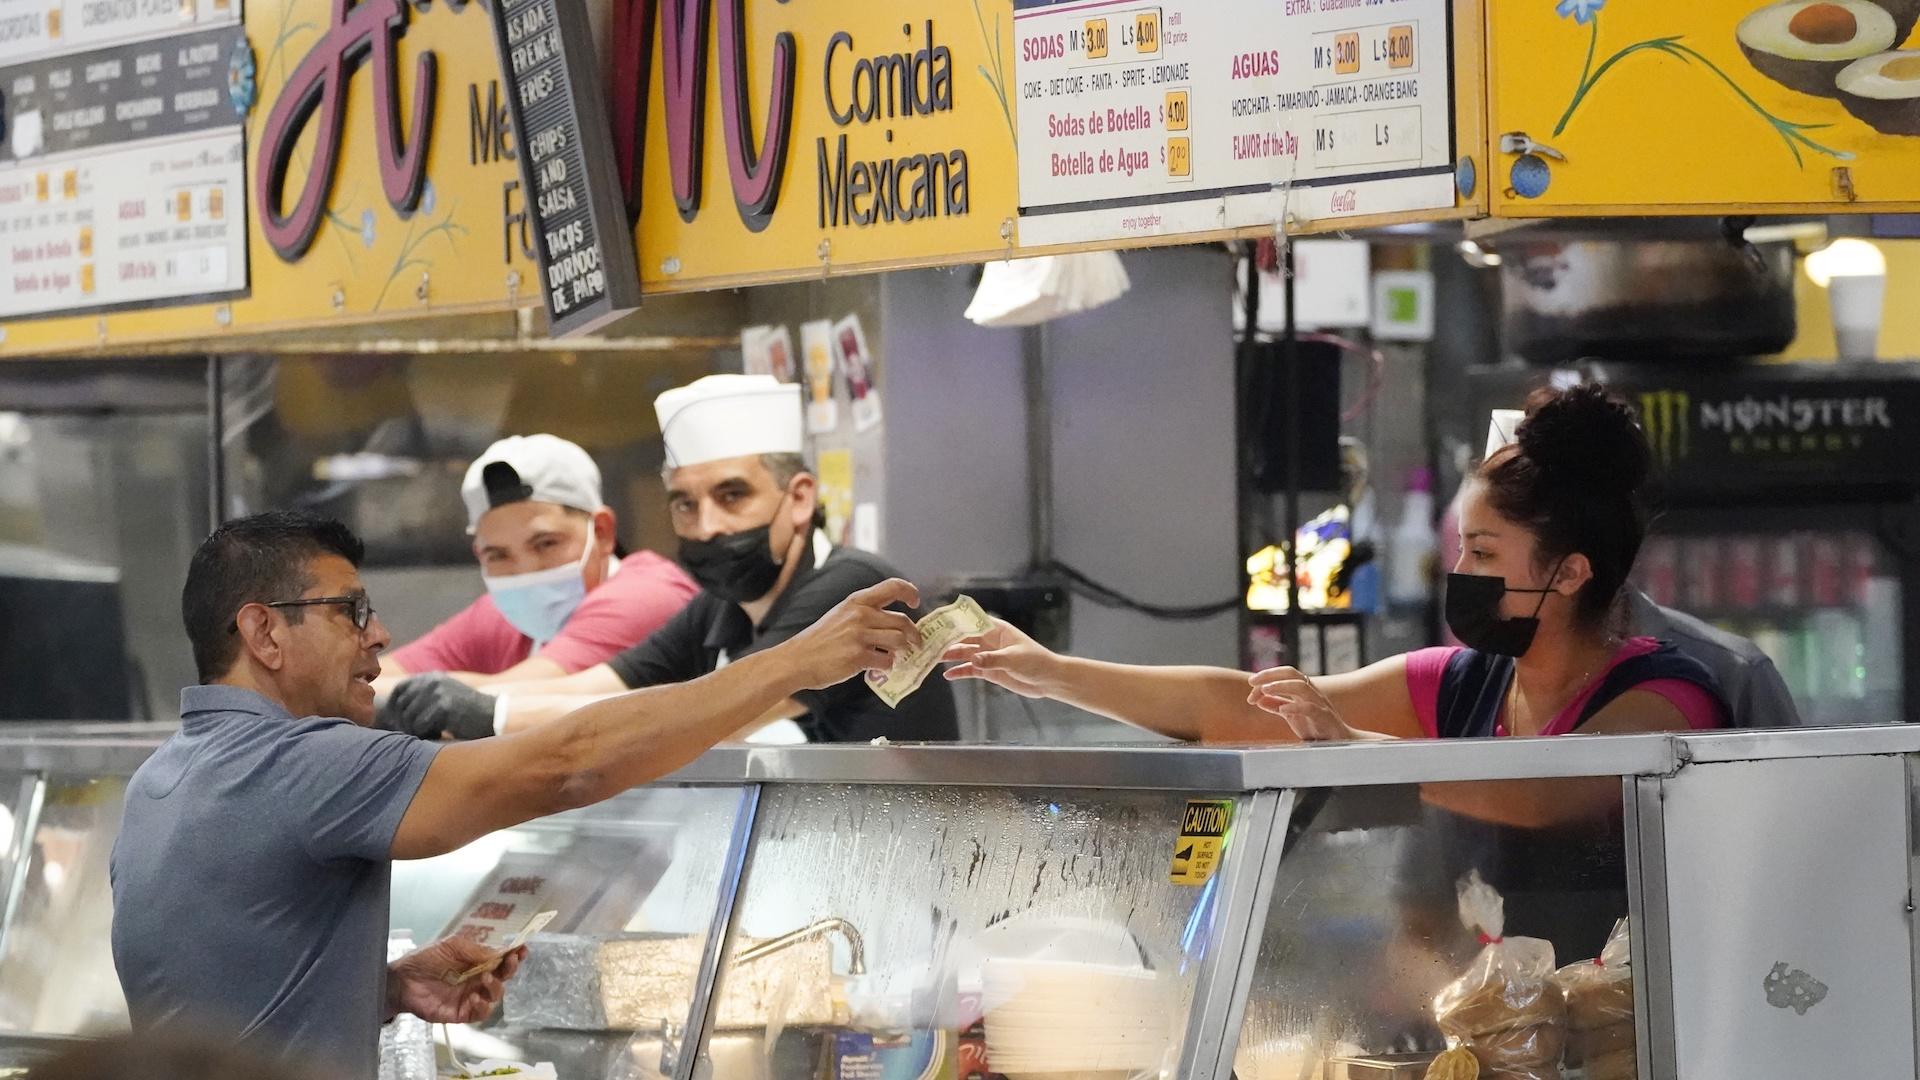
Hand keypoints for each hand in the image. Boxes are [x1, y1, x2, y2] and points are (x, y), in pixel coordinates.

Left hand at [383, 674, 495, 740]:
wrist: (493, 716)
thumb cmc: (467, 712)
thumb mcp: (444, 696)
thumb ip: (423, 696)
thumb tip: (393, 711)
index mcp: (431, 676)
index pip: (400, 689)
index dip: (394, 707)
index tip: (398, 722)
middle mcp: (433, 681)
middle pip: (402, 705)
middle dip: (405, 723)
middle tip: (418, 734)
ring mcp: (438, 692)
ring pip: (409, 718)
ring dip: (417, 731)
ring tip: (432, 733)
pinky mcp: (444, 706)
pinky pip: (420, 726)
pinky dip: (426, 735)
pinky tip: (438, 734)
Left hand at [386, 936, 526, 1023]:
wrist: (403, 979)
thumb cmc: (427, 959)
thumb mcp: (453, 946)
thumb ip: (476, 950)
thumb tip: (499, 953)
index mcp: (478, 962)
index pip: (501, 959)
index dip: (514, 955)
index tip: (522, 950)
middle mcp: (478, 979)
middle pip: (504, 978)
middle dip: (510, 969)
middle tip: (509, 962)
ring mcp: (471, 997)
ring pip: (495, 996)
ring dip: (496, 987)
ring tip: (485, 979)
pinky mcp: (461, 1013)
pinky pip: (480, 1013)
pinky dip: (482, 1006)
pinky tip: (474, 997)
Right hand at [780, 579, 922, 689]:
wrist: (797, 660)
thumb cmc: (819, 640)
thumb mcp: (840, 615)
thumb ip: (865, 614)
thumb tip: (894, 624)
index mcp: (856, 601)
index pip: (893, 586)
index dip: (910, 592)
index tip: (915, 602)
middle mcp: (860, 615)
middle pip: (903, 620)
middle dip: (914, 634)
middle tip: (916, 643)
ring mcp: (859, 636)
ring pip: (899, 641)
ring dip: (904, 650)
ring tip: (900, 655)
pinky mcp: (858, 657)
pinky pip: (887, 661)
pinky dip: (888, 666)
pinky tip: (880, 666)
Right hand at [941, 618, 1057, 698]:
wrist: (1048, 680)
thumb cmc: (1035, 662)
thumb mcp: (1013, 659)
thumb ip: (992, 659)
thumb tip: (973, 659)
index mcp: (997, 629)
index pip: (972, 622)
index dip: (956, 622)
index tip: (939, 623)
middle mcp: (990, 640)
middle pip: (965, 638)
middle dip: (948, 641)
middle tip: (930, 643)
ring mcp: (988, 656)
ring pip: (965, 654)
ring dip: (951, 656)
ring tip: (933, 658)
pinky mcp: (989, 671)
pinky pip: (971, 670)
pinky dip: (960, 672)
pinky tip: (948, 676)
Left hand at [1247, 667, 1358, 740]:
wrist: (1341, 745)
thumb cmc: (1317, 728)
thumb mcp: (1293, 716)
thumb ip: (1277, 706)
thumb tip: (1258, 700)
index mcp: (1305, 691)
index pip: (1286, 674)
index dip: (1268, 675)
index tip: (1251, 684)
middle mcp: (1313, 694)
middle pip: (1293, 674)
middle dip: (1271, 675)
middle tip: (1252, 682)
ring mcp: (1320, 705)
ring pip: (1302, 687)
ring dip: (1281, 686)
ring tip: (1264, 690)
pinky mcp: (1325, 719)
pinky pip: (1311, 709)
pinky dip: (1295, 707)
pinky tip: (1282, 711)